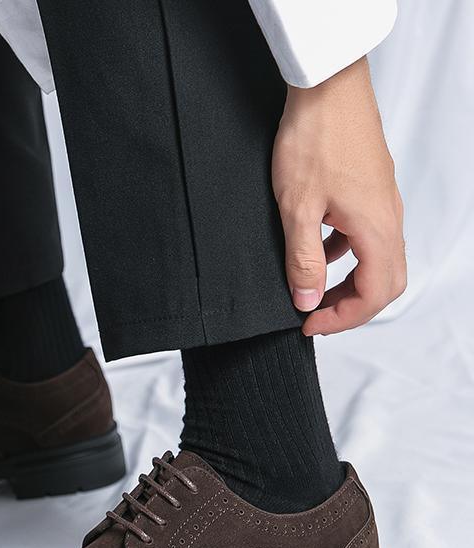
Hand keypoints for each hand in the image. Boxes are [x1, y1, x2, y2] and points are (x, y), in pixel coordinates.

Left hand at [272, 57, 405, 334]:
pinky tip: (314, 248)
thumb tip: (307, 300)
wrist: (326, 86)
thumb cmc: (315, 139)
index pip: (375, 294)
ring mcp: (381, 202)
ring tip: (309, 287)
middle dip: (350, 306)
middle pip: (384, 281)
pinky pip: (363, 235)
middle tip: (313, 315)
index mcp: (376, 229)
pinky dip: (342, 252)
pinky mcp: (369, 190)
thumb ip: (303, 260)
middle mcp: (388, 218)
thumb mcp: (297, 209)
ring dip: (346, 281)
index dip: (343, 318)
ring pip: (375, 259)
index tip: (309, 324)